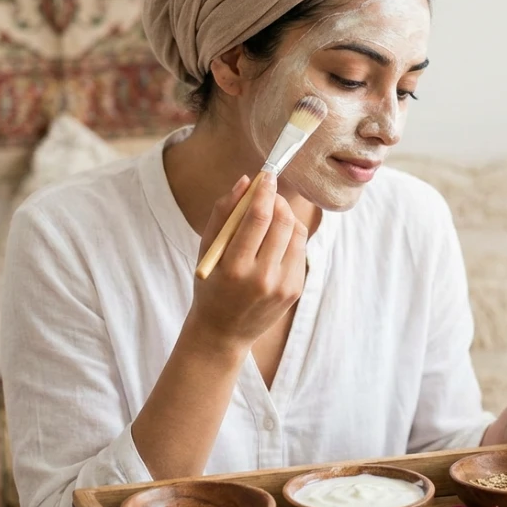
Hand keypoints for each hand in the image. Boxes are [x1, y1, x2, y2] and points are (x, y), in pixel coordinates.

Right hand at [187, 174, 307, 349]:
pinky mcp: (295, 290)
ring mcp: (282, 286)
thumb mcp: (208, 250)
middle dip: (278, 201)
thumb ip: (223, 213)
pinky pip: (299, 251)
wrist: (223, 331)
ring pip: (296, 234)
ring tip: (272, 215)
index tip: (267, 175)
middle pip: (283, 222)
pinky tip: (275, 240)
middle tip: (270, 193)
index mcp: (235, 267)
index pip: (258, 218)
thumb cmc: (211, 284)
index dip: (265, 192)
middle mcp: (262, 278)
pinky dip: (290, 237)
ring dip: (286, 216)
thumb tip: (245, 181)